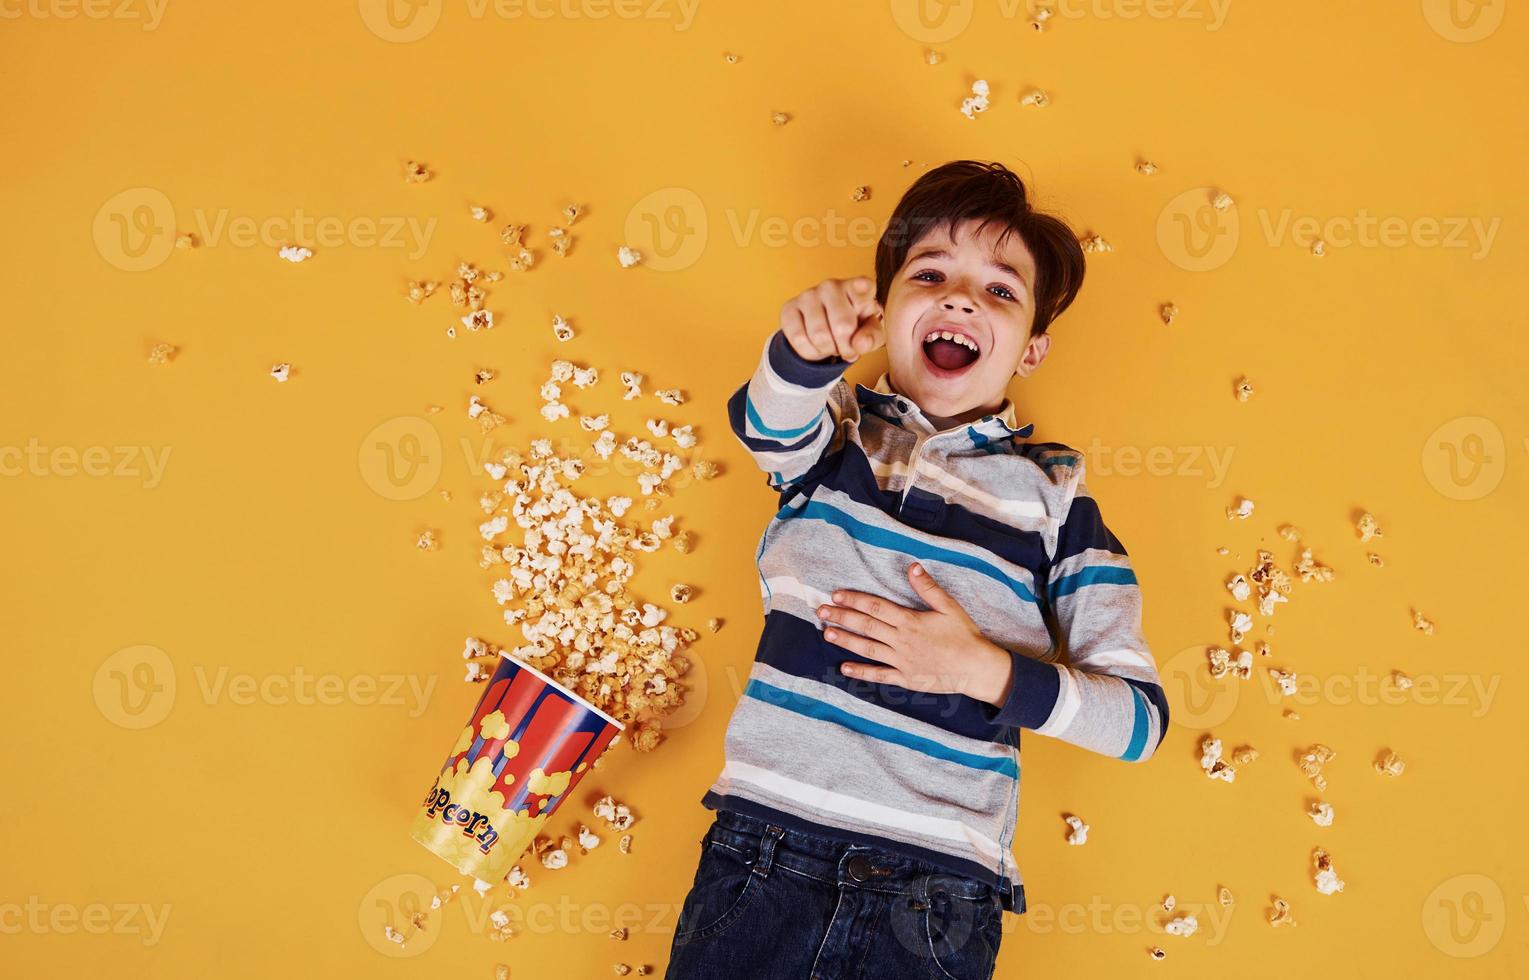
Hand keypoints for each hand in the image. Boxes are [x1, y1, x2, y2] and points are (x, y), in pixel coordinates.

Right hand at [780, 276, 885, 363]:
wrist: (826, 327)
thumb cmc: (854, 325)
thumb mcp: (870, 332)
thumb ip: (872, 337)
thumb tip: (860, 344)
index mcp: (858, 288)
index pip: (862, 286)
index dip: (862, 287)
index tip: (863, 286)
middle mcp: (832, 286)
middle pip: (843, 326)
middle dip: (846, 347)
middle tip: (846, 347)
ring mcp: (808, 295)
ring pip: (819, 336)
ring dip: (827, 350)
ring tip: (831, 344)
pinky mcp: (789, 307)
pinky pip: (798, 339)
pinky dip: (810, 352)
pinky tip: (815, 345)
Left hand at [816, 562, 1014, 705]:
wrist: (977, 668)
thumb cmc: (965, 635)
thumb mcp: (950, 607)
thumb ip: (928, 588)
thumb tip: (912, 566)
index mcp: (910, 621)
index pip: (876, 606)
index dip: (854, 599)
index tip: (836, 594)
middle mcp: (901, 640)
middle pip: (866, 626)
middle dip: (842, 617)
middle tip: (821, 611)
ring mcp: (902, 661)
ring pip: (868, 648)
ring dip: (846, 641)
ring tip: (827, 633)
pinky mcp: (906, 678)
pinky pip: (879, 675)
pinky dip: (861, 671)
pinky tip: (845, 668)